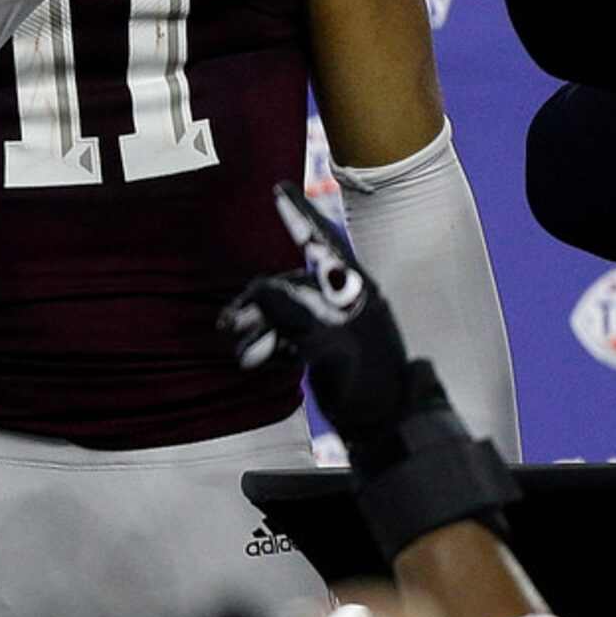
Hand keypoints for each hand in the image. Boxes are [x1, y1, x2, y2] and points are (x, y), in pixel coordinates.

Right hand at [219, 185, 410, 442]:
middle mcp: (343, 299)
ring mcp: (335, 321)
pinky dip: (268, 341)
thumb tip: (259, 288)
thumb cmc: (366, 386)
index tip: (278, 187)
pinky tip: (256, 359)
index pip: (322, 242)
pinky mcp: (327, 343)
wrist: (386, 429)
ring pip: (284, 309)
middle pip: (289, 283)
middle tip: (229, 324)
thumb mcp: (328, 350)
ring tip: (243, 354)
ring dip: (259, 328)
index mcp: (353, 290)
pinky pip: (288, 330)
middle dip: (257, 302)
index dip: (299, 213)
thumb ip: (293, 316)